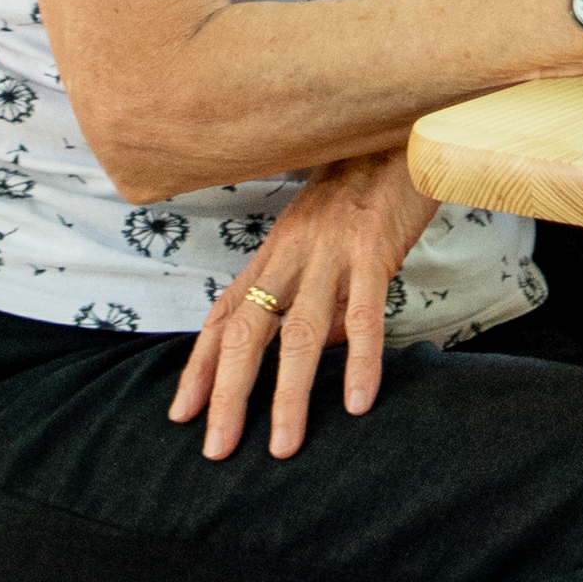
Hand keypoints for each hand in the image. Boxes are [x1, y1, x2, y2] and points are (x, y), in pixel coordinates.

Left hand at [170, 148, 443, 459]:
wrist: (400, 131)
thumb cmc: (362, 190)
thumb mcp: (323, 240)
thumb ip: (312, 293)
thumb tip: (316, 352)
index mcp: (275, 253)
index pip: (225, 316)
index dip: (201, 366)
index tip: (182, 415)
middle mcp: (291, 254)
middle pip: (247, 331)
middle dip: (229, 395)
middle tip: (218, 450)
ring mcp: (330, 252)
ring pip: (300, 333)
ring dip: (289, 395)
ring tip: (285, 447)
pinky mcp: (373, 250)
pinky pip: (365, 313)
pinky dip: (361, 360)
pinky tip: (360, 402)